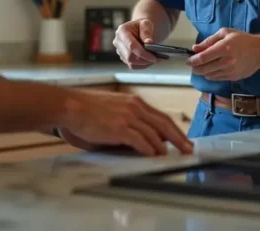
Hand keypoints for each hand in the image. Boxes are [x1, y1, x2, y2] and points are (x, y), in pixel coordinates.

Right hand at [57, 89, 192, 155]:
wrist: (71, 107)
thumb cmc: (87, 110)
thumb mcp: (114, 109)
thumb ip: (128, 121)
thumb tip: (142, 138)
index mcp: (134, 102)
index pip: (161, 116)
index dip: (174, 129)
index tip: (182, 138)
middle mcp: (135, 107)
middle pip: (164, 124)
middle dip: (178, 138)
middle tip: (188, 149)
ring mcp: (128, 117)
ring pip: (155, 133)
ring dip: (164, 146)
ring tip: (171, 156)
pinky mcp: (120, 128)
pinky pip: (141, 141)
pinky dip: (149, 149)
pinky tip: (154, 155)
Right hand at [112, 19, 159, 69]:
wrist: (139, 30)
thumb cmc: (143, 26)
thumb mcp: (147, 24)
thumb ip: (147, 32)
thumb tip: (149, 42)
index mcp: (122, 31)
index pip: (132, 46)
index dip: (143, 53)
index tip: (154, 58)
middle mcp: (118, 41)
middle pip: (130, 57)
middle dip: (145, 60)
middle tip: (157, 59)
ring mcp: (119, 51)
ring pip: (131, 63)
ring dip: (145, 63)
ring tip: (155, 59)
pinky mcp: (123, 57)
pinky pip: (133, 66)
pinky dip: (143, 65)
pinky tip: (150, 61)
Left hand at [186, 28, 259, 80]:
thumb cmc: (242, 39)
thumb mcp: (226, 33)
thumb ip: (209, 41)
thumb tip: (195, 48)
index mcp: (224, 48)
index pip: (203, 58)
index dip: (192, 61)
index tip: (188, 61)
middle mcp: (226, 61)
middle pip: (204, 69)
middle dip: (196, 68)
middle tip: (193, 65)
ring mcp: (230, 71)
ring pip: (209, 75)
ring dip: (203, 72)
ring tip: (203, 67)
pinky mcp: (234, 77)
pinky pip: (217, 78)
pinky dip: (212, 75)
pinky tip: (212, 69)